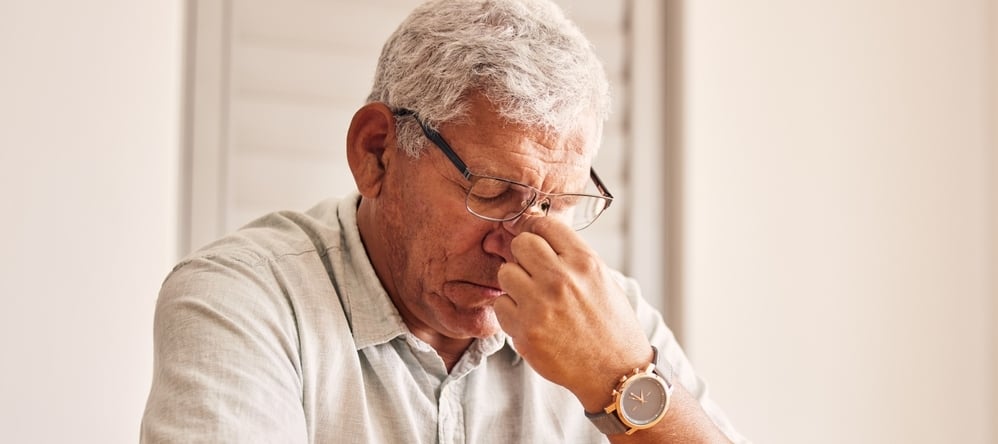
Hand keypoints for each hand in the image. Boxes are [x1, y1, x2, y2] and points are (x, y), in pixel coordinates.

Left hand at [494, 216, 651, 410]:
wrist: (615, 372)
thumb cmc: (610, 326)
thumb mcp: (601, 279)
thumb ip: (570, 257)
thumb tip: (534, 236)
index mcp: (584, 262)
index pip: (544, 224)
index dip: (535, 230)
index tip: (533, 240)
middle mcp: (562, 279)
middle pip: (520, 244)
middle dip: (523, 256)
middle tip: (532, 272)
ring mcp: (541, 305)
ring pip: (505, 273)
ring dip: (514, 284)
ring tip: (532, 299)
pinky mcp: (526, 330)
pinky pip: (500, 305)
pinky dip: (510, 312)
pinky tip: (529, 319)